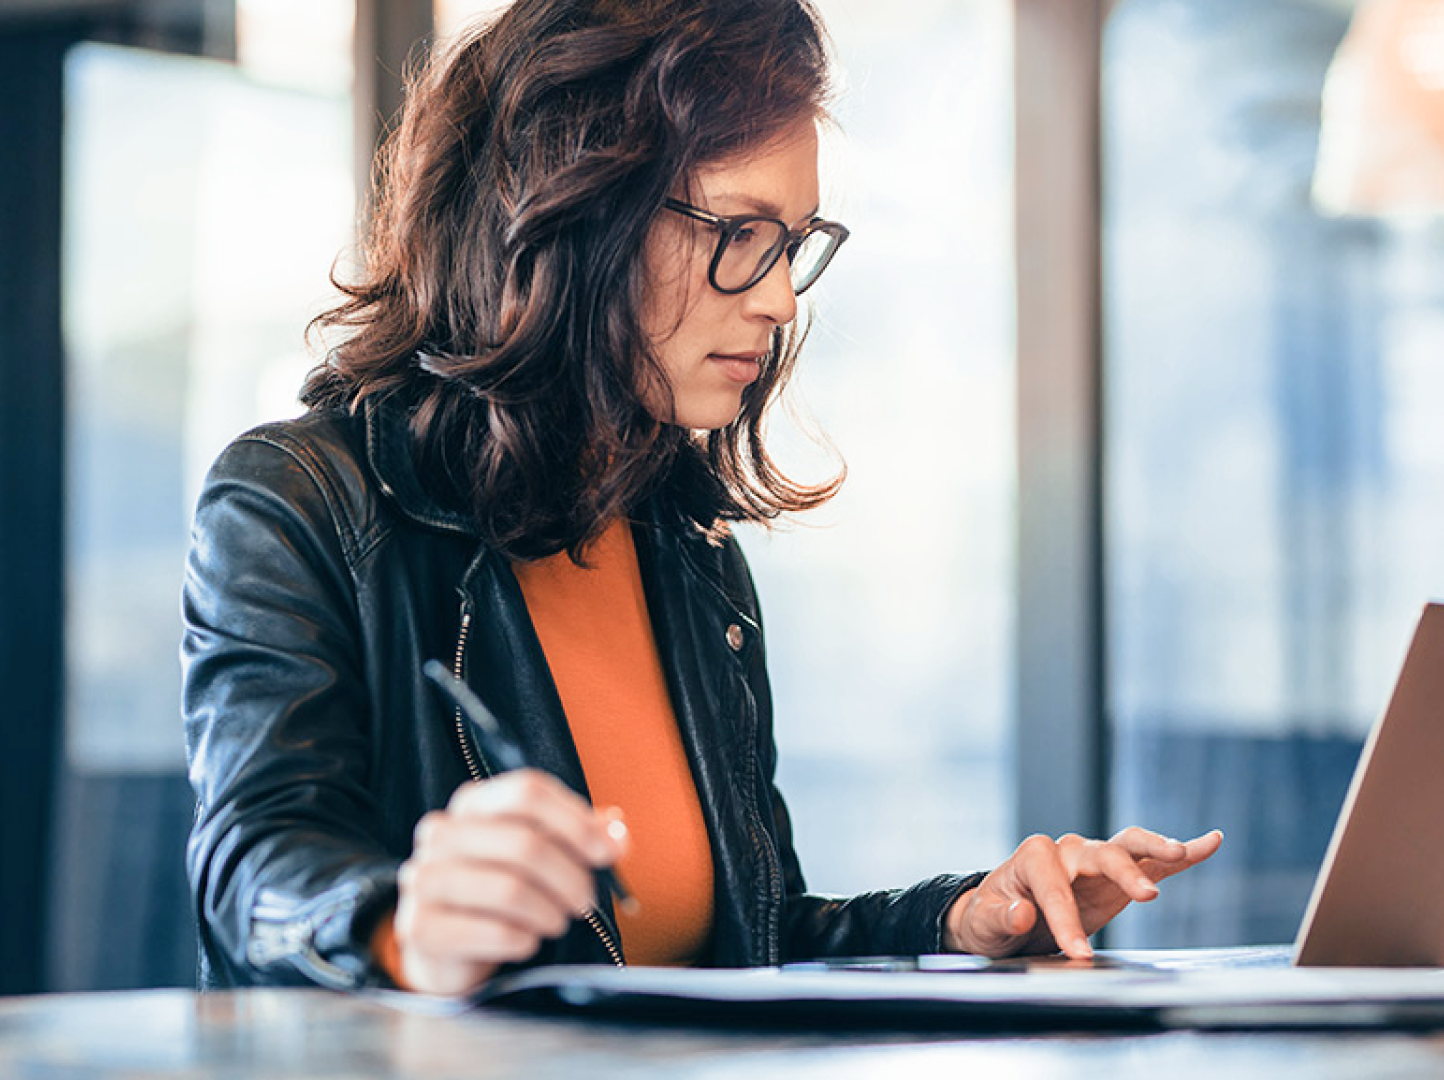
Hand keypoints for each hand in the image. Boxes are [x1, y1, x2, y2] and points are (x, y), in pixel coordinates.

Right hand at [384, 770, 626, 995]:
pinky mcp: (420, 926)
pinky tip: (525, 941)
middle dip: (571, 877)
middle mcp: (441, 832)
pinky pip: (492, 931)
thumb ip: (581, 836)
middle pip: (525, 843)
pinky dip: (522, 940)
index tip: (607, 853)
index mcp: (472, 802)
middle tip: (586, 902)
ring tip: (556, 922)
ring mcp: (423, 877)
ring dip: (549, 912)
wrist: (447, 948)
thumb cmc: (501, 889)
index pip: (528, 791)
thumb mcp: (541, 852)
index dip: (576, 821)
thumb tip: (618, 835)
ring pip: (510, 889)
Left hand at [944, 827, 1222, 959]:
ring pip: (1129, 846)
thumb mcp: (983, 922)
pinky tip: (1210, 842)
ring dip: (1155, 848)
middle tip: (1146, 895)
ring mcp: (1095, 861)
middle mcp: (1067, 851)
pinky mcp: (1118, 878)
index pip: (1054, 887)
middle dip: (1123, 873)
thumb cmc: (990, 917)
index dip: (1066, 920)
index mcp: (1033, 857)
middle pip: (1100, 853)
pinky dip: (1181, 853)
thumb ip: (1000, 917)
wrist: (1002, 917)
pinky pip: (1153, 862)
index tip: (1078, 954)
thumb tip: (1022, 913)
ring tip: (1181, 851)